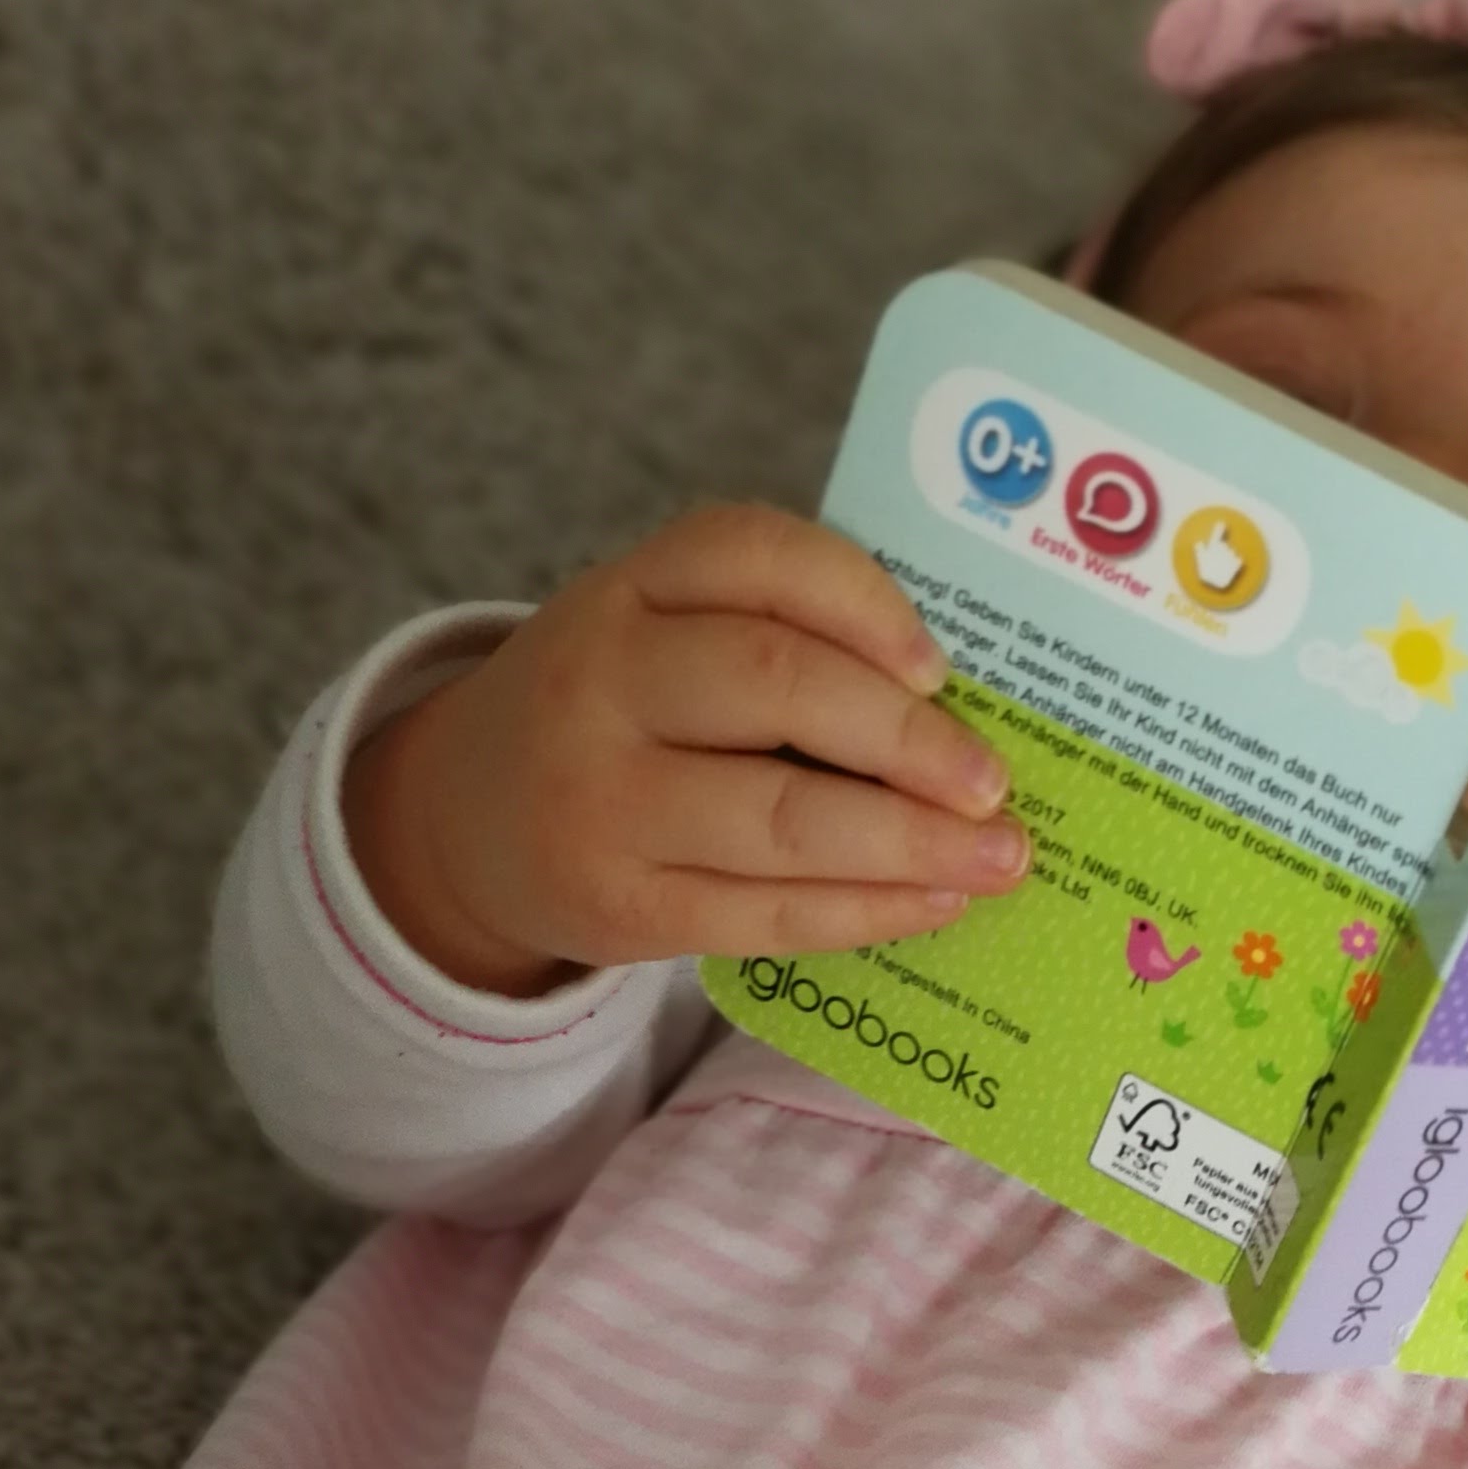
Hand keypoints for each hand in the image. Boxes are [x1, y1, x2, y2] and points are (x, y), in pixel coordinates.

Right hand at [341, 502, 1026, 992]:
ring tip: (996, 857)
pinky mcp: (621, 905)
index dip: (862, 601)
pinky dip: (865, 910)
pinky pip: (765, 913)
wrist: (471, 821)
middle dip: (907, 738)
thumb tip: (956, 711)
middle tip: (991, 783)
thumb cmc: (617, 713)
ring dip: (910, 842)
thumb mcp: (658, 634)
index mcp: (627, 588)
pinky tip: (932, 902)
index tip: (937, 663)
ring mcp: (603, 800)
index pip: (753, 555)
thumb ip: (777, 635)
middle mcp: (601, 681)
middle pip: (777, 684)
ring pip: (782, 817)